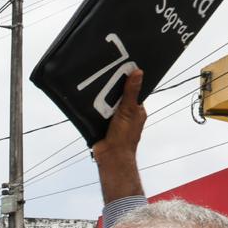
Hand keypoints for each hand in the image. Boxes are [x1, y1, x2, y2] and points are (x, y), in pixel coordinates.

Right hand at [91, 69, 145, 202]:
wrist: (110, 156)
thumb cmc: (124, 137)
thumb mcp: (128, 110)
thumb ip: (131, 92)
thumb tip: (138, 73)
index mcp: (137, 110)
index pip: (134, 91)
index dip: (128, 82)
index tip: (121, 70)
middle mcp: (126, 114)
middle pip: (118, 96)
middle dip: (112, 90)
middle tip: (105, 77)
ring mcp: (113, 119)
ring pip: (107, 104)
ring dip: (101, 99)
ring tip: (95, 87)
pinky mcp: (101, 124)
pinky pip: (96, 112)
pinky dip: (93, 108)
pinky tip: (88, 100)